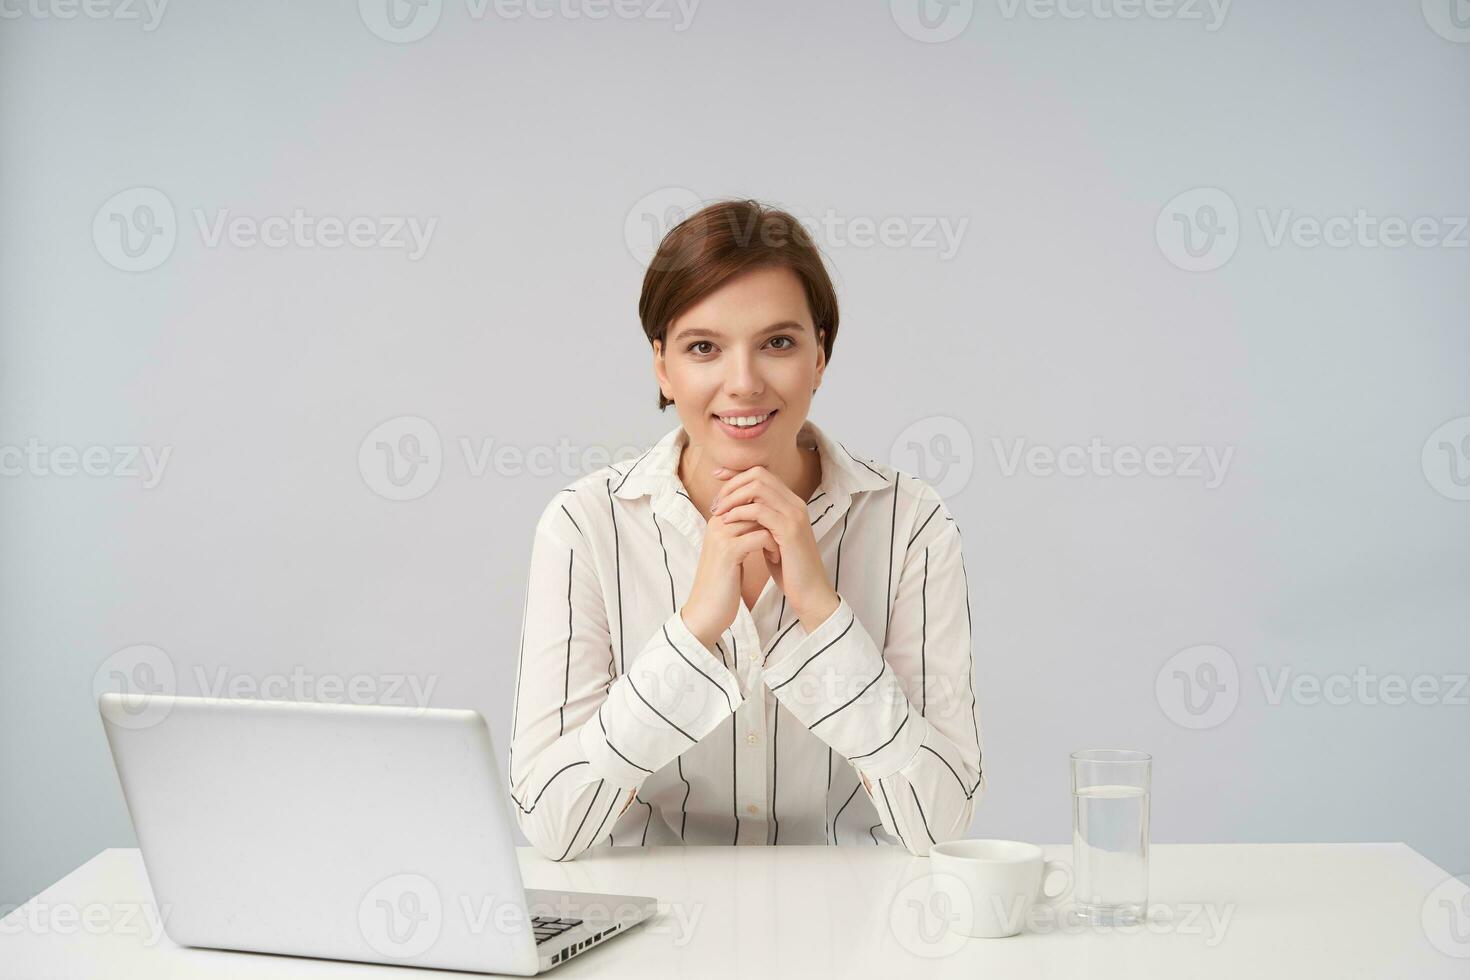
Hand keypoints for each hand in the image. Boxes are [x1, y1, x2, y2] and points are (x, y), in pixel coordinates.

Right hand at [679, 487, 779, 655]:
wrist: (706, 611)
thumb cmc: (722, 583)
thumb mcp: (731, 552)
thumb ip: (742, 532)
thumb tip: (764, 517)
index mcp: (717, 520)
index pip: (746, 496)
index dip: (767, 510)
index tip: (778, 528)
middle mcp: (717, 523)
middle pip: (753, 502)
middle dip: (773, 518)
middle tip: (783, 536)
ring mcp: (721, 536)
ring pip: (759, 517)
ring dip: (775, 531)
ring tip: (779, 547)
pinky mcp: (729, 551)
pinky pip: (761, 536)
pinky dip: (773, 545)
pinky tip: (774, 558)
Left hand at [711, 465, 839, 638]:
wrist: (809, 593)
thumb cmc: (789, 569)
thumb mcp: (771, 539)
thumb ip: (761, 522)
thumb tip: (738, 510)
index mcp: (791, 504)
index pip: (761, 474)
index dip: (737, 472)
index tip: (716, 477)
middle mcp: (795, 504)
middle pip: (759, 474)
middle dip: (732, 484)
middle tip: (716, 502)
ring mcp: (794, 515)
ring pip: (758, 487)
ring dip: (733, 497)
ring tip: (718, 512)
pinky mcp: (790, 530)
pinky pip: (759, 510)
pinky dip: (740, 513)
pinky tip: (727, 522)